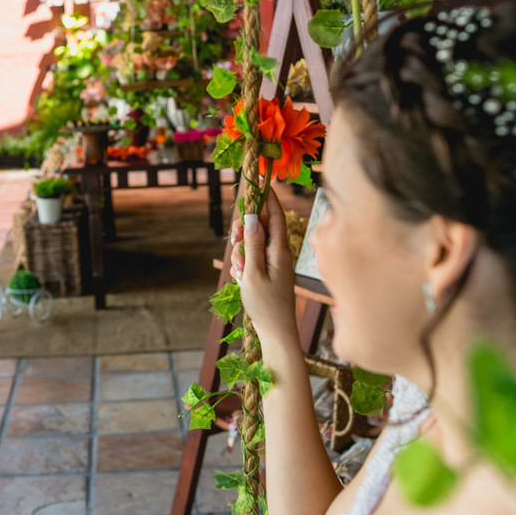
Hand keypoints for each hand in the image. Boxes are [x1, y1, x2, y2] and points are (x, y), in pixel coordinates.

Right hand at [229, 188, 297, 351]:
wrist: (276, 333)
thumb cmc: (265, 306)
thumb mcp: (253, 272)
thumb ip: (252, 244)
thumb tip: (253, 217)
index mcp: (280, 250)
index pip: (276, 216)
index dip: (268, 197)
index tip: (261, 181)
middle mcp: (280, 254)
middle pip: (261, 228)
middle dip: (244, 230)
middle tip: (235, 241)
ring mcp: (275, 264)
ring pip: (253, 244)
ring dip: (241, 252)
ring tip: (239, 272)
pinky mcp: (269, 273)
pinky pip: (253, 259)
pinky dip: (244, 265)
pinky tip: (241, 279)